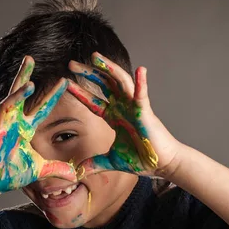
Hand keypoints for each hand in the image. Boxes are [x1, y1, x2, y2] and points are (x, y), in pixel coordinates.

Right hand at [0, 56, 76, 193]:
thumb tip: (75, 173)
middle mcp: (12, 125)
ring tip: (29, 85)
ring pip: (7, 109)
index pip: (42, 108)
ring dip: (17, 97)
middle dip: (24, 77)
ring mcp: (0, 133)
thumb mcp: (40, 169)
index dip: (52, 95)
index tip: (65, 81)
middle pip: (18, 96)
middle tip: (29, 58)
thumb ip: (57, 168)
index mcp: (25, 127)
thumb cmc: (12, 172)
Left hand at [67, 52, 180, 178]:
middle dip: (88, 74)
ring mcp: (135, 107)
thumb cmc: (143, 159)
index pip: (94, 101)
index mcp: (115, 117)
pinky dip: (142, 82)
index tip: (65, 83)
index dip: (80, 92)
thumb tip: (79, 171)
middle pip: (103, 85)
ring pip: (120, 82)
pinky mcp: (146, 112)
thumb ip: (95, 164)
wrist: (163, 164)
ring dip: (109, 68)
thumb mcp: (113, 161)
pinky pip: (143, 95)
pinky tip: (140, 70)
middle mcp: (123, 108)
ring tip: (95, 57)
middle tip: (71, 65)